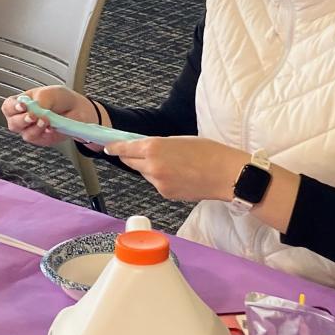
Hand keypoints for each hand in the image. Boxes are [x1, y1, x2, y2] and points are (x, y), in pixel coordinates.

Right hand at [0, 85, 97, 148]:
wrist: (76, 109)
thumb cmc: (60, 99)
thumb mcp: (48, 93)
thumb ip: (39, 102)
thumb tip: (35, 111)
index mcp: (20, 104)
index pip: (8, 107)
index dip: (13, 107)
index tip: (23, 106)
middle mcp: (23, 118)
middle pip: (13, 123)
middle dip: (23, 120)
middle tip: (33, 116)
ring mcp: (31, 130)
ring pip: (26, 134)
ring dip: (36, 127)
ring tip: (46, 120)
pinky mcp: (41, 139)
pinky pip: (38, 139)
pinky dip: (45, 133)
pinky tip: (51, 127)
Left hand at [102, 136, 247, 201]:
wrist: (226, 175)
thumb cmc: (209, 152)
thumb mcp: (179, 140)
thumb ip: (158, 144)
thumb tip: (143, 148)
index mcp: (154, 148)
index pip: (124, 149)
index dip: (114, 147)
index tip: (108, 146)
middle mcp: (152, 167)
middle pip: (130, 162)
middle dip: (132, 157)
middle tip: (142, 151)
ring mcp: (158, 183)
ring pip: (144, 173)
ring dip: (149, 168)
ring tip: (173, 163)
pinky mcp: (166, 194)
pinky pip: (156, 183)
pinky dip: (161, 178)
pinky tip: (178, 174)